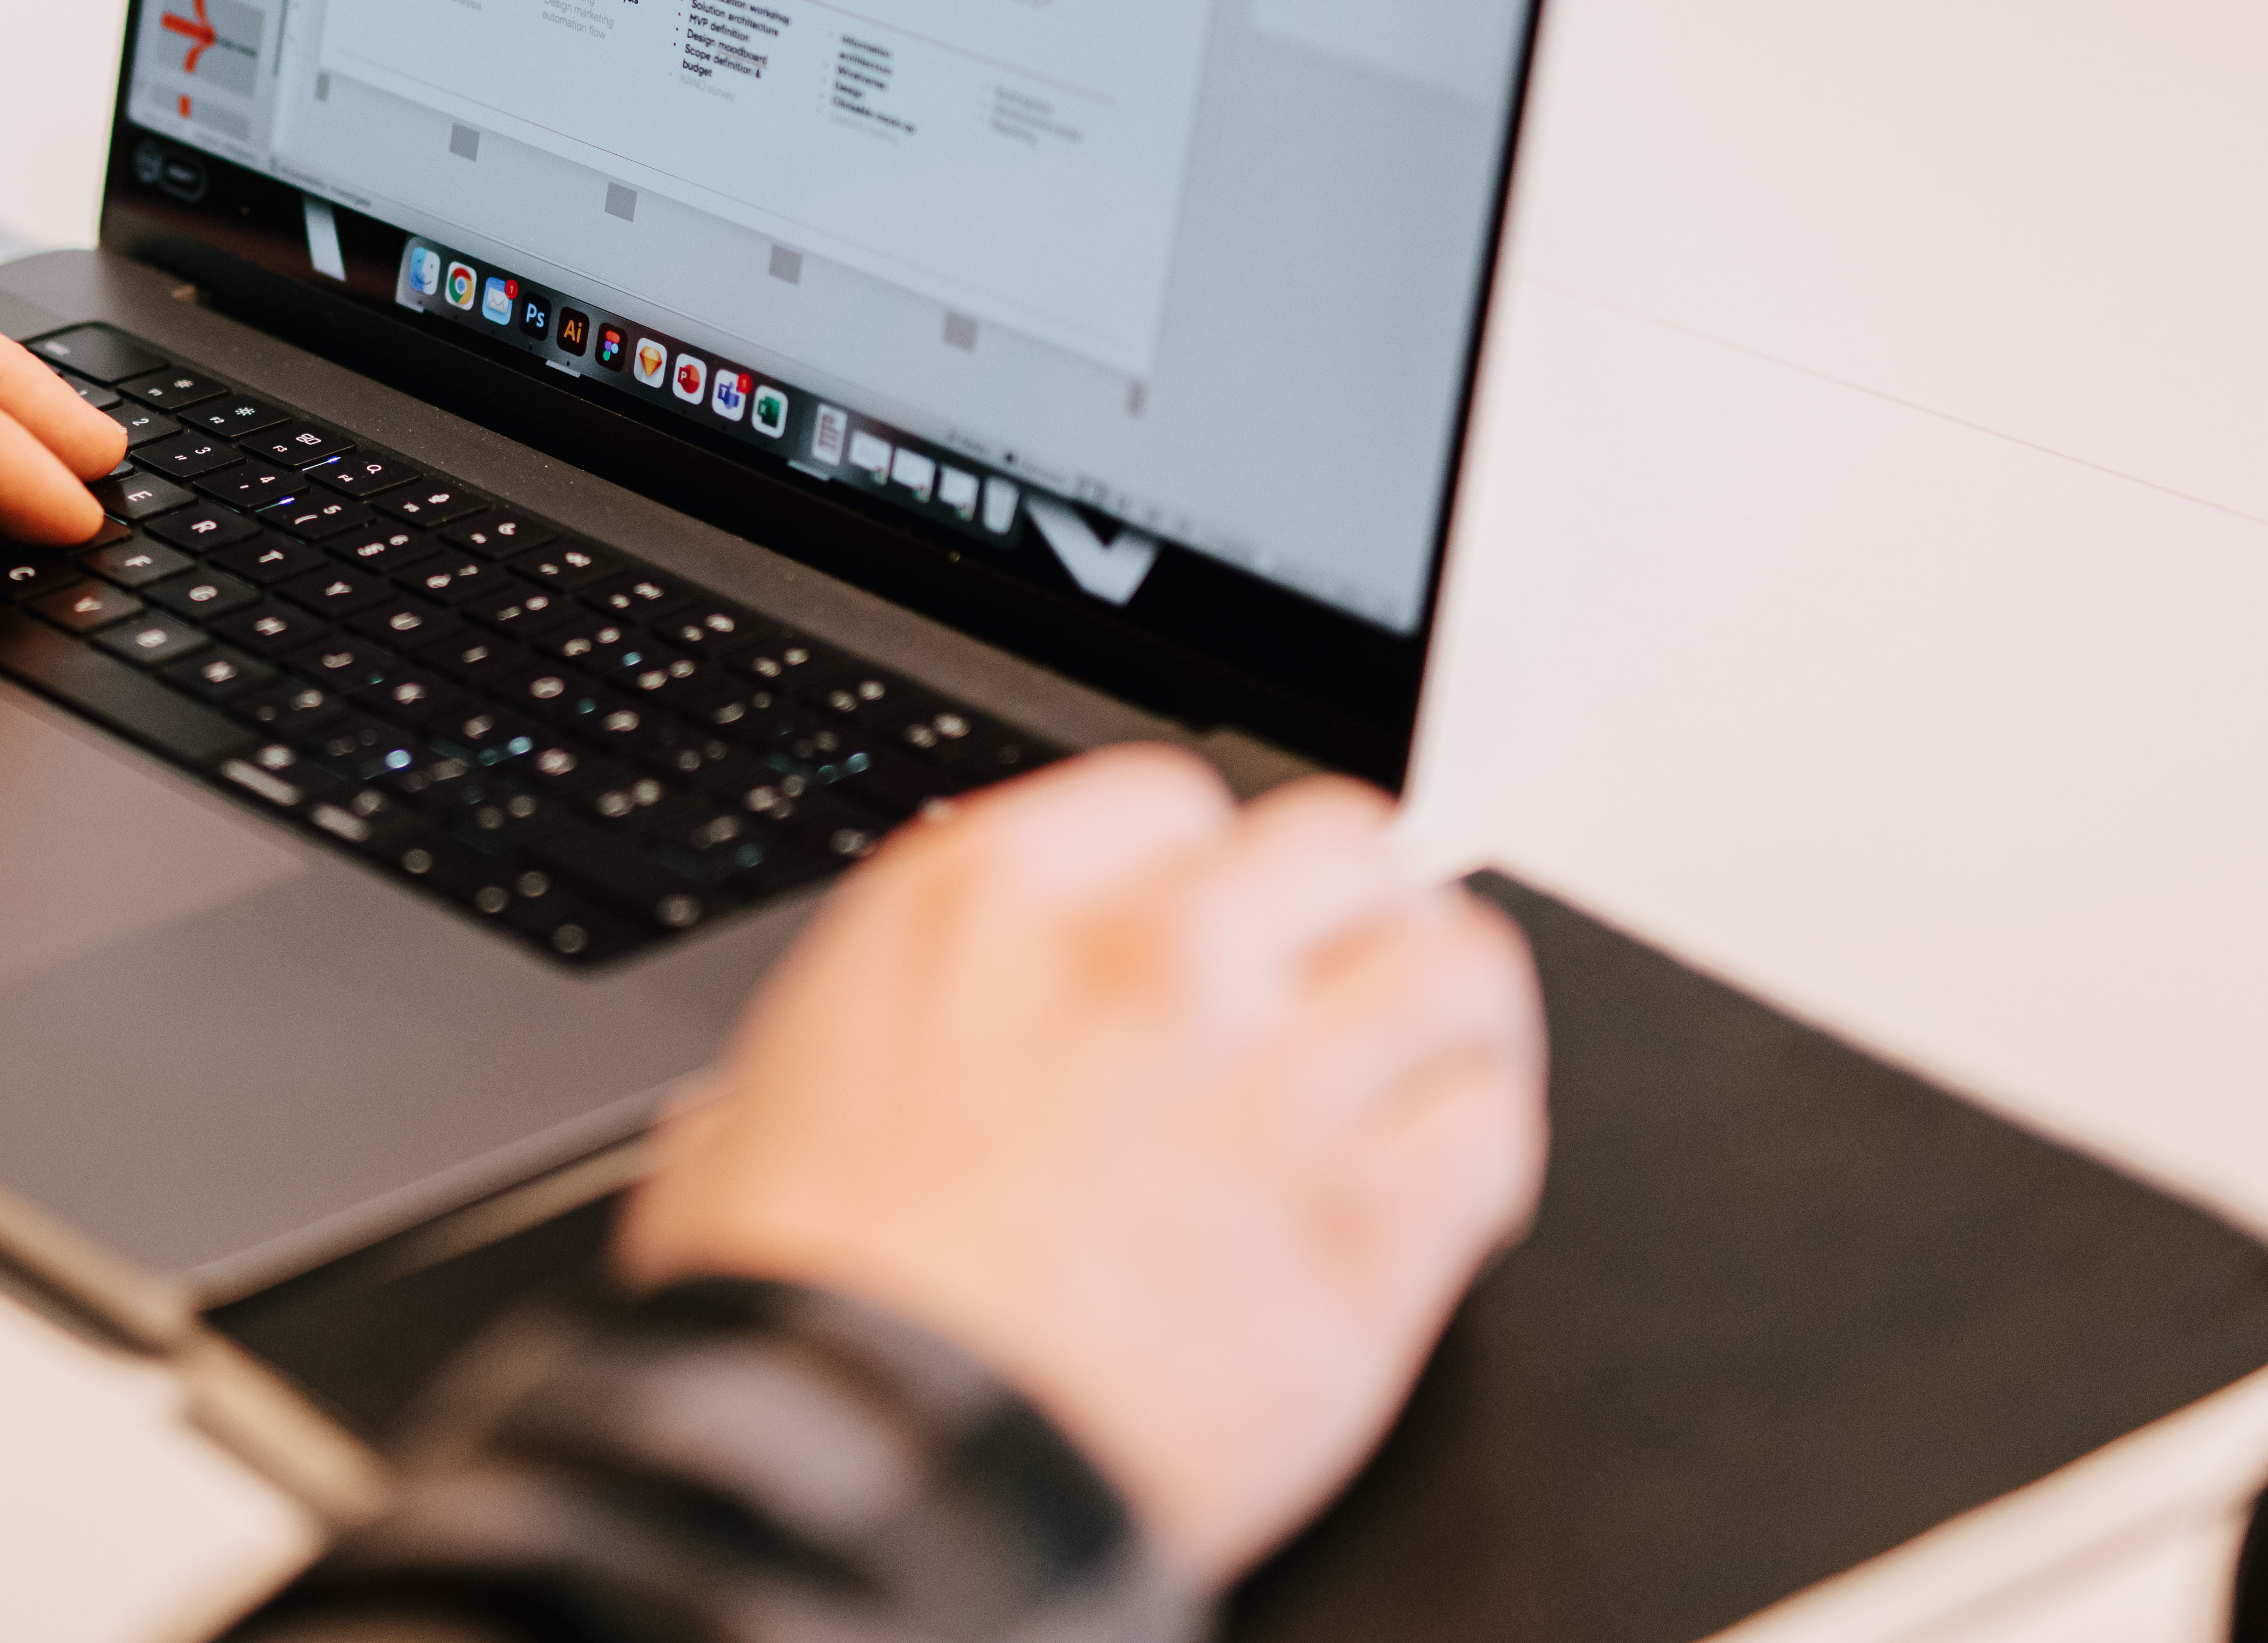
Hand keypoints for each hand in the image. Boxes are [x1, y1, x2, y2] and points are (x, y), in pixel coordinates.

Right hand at [616, 749, 1543, 1588]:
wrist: (863, 1471)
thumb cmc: (799, 1302)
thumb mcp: (777, 1085)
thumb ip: (894, 1017)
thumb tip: (906, 1032)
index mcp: (995, 901)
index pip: (1176, 797)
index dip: (1200, 868)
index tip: (1210, 920)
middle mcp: (1153, 961)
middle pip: (1343, 847)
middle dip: (1347, 905)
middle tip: (1343, 966)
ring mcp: (1273, 1092)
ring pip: (1456, 971)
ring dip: (1447, 1010)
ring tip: (1432, 1051)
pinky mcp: (1367, 1240)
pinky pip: (1490, 1132)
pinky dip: (1481, 1145)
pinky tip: (1446, 1177)